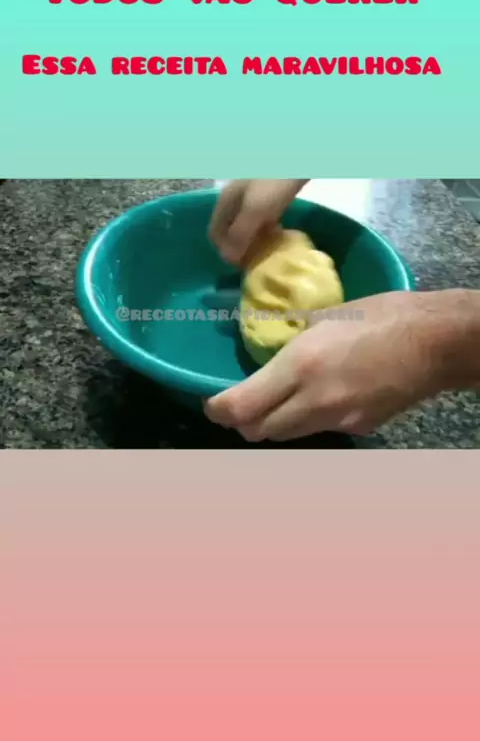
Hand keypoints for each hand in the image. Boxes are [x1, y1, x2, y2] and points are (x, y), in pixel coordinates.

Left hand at [205, 291, 447, 440]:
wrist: (435, 341)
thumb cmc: (380, 315)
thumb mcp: (325, 317)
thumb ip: (291, 341)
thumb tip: (270, 351)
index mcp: (299, 366)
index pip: (241, 408)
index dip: (218, 411)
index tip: (214, 404)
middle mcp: (313, 402)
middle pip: (259, 432)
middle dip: (245, 420)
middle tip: (244, 402)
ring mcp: (337, 420)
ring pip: (288, 436)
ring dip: (275, 423)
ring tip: (281, 399)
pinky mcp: (357, 428)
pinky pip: (320, 430)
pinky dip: (310, 420)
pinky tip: (323, 396)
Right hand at [209, 179, 307, 264]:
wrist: (301, 151)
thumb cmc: (275, 180)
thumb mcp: (256, 210)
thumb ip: (241, 234)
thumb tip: (228, 258)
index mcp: (226, 199)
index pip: (215, 232)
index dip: (224, 251)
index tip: (241, 265)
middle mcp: (235, 196)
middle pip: (230, 228)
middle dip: (239, 246)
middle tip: (255, 260)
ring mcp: (253, 192)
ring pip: (247, 222)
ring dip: (254, 238)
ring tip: (267, 250)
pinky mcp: (270, 190)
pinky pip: (262, 215)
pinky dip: (266, 227)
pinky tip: (278, 231)